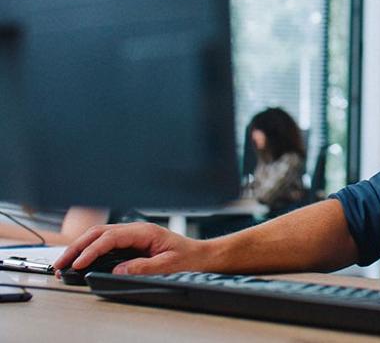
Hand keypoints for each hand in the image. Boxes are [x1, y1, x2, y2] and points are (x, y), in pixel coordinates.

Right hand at [53, 222, 207, 274]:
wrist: (200, 255)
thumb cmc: (188, 257)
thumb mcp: (169, 264)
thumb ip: (145, 267)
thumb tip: (119, 269)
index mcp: (145, 231)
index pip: (111, 237)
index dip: (93, 250)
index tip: (80, 263)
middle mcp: (136, 230)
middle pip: (99, 233)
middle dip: (77, 247)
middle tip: (60, 264)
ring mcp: (132, 234)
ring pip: (99, 236)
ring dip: (80, 248)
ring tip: (64, 263)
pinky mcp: (130, 242)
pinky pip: (105, 242)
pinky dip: (89, 249)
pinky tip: (79, 259)